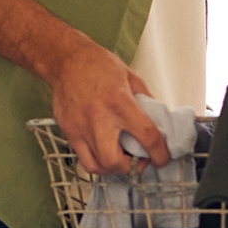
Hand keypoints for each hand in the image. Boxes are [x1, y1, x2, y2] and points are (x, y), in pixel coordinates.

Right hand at [48, 46, 164, 176]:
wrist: (65, 59)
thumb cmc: (97, 65)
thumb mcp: (131, 77)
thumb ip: (146, 102)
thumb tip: (159, 121)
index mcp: (119, 102)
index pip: (146, 136)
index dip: (159, 154)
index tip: (162, 158)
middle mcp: (98, 117)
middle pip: (114, 161)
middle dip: (131, 167)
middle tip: (138, 160)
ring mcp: (79, 127)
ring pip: (96, 166)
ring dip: (113, 168)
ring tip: (121, 158)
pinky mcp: (68, 130)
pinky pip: (83, 158)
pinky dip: (97, 161)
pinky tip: (105, 151)